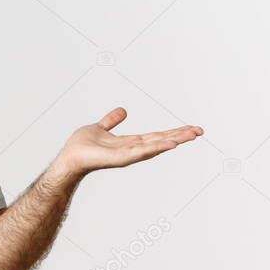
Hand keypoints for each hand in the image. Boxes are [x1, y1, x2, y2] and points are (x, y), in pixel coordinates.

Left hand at [55, 107, 202, 176]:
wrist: (69, 157)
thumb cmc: (81, 146)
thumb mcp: (100, 127)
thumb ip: (111, 120)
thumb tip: (123, 110)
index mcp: (129, 142)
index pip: (156, 136)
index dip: (173, 132)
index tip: (191, 128)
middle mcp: (132, 149)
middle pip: (160, 141)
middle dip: (180, 136)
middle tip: (200, 131)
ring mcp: (127, 155)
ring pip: (155, 146)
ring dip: (173, 140)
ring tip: (191, 136)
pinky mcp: (120, 158)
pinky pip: (141, 152)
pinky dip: (156, 148)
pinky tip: (170, 144)